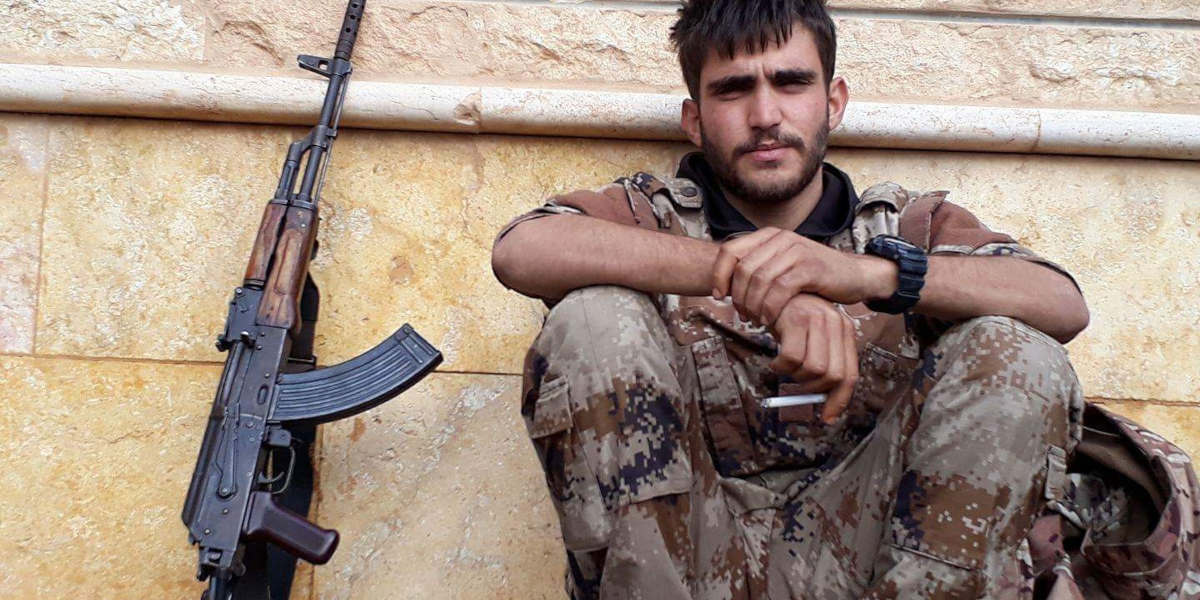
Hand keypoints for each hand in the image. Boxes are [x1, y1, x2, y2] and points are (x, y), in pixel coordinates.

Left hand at [711, 227, 894, 325]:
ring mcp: (796, 251)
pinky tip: (769, 319)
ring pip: (759, 280)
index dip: (718, 275)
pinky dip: (769, 308)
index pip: (729, 251)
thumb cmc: (814, 277)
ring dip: (752, 305)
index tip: (718, 296)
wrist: (854, 276)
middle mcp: (780, 238)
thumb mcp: (782, 266)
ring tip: (755, 320)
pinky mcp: (810, 267)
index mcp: (768, 236)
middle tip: (742, 315)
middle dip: (738, 297)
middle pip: (742, 268)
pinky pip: (780, 289)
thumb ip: (757, 270)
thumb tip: (723, 286)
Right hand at [769, 294, 858, 423]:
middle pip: (833, 375)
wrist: (770, 288)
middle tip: (796, 382)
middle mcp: (836, 323)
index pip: (850, 375)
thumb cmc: (788, 317)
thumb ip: (821, 364)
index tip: (826, 417)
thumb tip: (823, 405)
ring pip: (813, 369)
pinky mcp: (797, 319)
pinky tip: (776, 360)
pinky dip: (781, 366)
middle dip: (812, 388)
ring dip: (794, 375)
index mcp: (844, 330)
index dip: (839, 400)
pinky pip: (792, 359)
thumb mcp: (811, 339)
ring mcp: (818, 320)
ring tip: (784, 366)